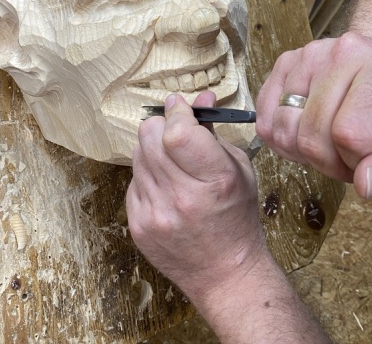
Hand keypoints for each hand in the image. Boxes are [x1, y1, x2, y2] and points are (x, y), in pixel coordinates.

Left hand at [126, 90, 266, 302]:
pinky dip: (147, 175)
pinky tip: (166, 186)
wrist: (226, 274)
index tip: (179, 107)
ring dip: (152, 148)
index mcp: (215, 179)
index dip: (177, 112)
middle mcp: (182, 197)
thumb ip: (213, 131)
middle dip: (162, 124)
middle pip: (150, 137)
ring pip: (138, 155)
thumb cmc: (237, 219)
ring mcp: (156, 214)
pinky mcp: (138, 226)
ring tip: (172, 161)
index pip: (177, 131)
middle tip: (174, 129)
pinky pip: (133, 181)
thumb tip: (200, 97)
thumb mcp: (238, 168)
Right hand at [255, 33, 371, 197]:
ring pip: (283, 127)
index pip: (350, 136)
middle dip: (330, 162)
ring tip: (332, 143)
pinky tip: (310, 132)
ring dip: (304, 151)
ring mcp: (313, 53)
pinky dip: (283, 137)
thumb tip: (367, 184)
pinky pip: (266, 116)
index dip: (358, 162)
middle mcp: (348, 51)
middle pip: (312, 135)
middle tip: (352, 155)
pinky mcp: (289, 60)